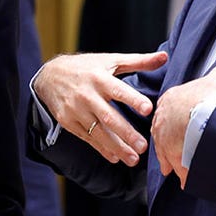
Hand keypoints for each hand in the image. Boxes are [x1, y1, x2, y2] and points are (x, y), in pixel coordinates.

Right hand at [32, 51, 166, 164]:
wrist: (49, 76)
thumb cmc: (85, 67)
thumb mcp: (109, 60)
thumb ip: (138, 61)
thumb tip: (165, 57)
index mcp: (99, 78)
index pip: (118, 90)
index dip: (133, 99)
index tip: (148, 109)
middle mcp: (87, 95)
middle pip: (108, 117)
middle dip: (126, 133)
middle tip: (143, 146)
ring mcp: (76, 111)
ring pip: (98, 132)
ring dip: (116, 147)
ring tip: (133, 159)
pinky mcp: (68, 122)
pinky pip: (87, 138)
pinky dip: (101, 149)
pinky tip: (115, 158)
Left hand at [152, 46, 215, 187]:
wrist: (204, 120)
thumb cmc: (208, 98)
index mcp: (169, 100)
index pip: (171, 109)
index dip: (180, 117)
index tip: (188, 124)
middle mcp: (161, 120)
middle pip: (167, 131)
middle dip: (176, 139)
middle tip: (188, 146)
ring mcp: (162, 140)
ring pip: (168, 151)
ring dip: (177, 158)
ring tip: (189, 163)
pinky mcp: (168, 157)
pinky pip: (174, 166)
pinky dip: (182, 172)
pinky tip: (189, 177)